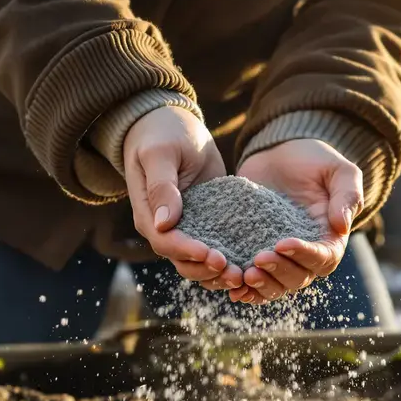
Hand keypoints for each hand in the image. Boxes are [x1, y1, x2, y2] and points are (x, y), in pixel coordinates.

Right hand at [124, 106, 241, 289]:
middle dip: (209, 271)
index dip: (188, 253)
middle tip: (236, 272)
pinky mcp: (208, 223)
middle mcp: (165, 229)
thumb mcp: (161, 154)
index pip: (166, 243)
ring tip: (245, 275)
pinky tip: (252, 263)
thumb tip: (163, 223)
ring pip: (200, 264)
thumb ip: (162, 187)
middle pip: (184, 262)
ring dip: (221, 274)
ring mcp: (188, 228)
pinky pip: (217, 249)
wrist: (173, 125)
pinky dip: (232, 259)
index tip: (213, 255)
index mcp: (148, 215)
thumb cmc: (162, 134)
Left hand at [230, 139, 362, 303]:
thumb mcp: (338, 171)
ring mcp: (281, 258)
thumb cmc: (314, 161)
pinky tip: (233, 288)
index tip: (283, 243)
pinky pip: (254, 282)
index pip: (323, 258)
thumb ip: (347, 195)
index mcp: (330, 238)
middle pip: (298, 278)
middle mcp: (306, 255)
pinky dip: (246, 290)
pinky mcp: (256, 252)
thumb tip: (342, 225)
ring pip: (276, 285)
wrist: (280, 154)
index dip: (304, 255)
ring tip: (244, 275)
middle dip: (278, 272)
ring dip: (261, 286)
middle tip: (258, 258)